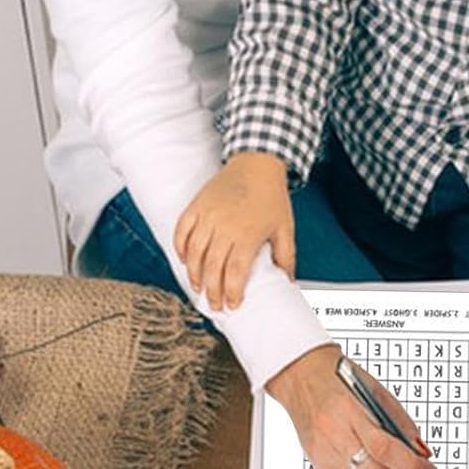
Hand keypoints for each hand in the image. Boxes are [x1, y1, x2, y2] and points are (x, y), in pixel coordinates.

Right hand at [174, 152, 294, 311]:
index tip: (233, 305)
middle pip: (213, 266)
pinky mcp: (197, 205)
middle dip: (212, 290)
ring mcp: (208, 214)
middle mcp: (225, 225)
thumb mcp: (285, 229)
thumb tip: (287, 282)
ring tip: (198, 289)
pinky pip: (182, 230)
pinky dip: (180, 247)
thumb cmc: (272, 197)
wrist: (257, 163)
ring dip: (194, 273)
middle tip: (215, 305)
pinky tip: (184, 261)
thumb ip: (286, 257)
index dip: (232, 292)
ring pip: (194, 251)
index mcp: (247, 234)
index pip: (235, 272)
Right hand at [265, 345, 439, 468]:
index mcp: (349, 411)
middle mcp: (332, 435)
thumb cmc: (342, 381)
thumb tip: (423, 454)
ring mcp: (323, 452)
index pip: (385, 450)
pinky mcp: (319, 463)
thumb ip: (402, 424)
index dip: (412, 467)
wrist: (302, 376)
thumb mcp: (379, 393)